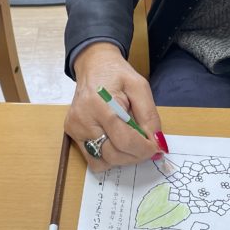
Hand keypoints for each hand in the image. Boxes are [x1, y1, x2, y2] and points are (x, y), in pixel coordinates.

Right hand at [64, 42, 164, 169]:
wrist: (93, 67)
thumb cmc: (117, 75)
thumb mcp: (140, 87)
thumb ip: (149, 116)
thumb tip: (156, 143)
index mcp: (99, 105)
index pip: (124, 141)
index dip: (144, 149)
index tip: (156, 147)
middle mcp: (83, 120)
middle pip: (114, 155)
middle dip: (136, 155)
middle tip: (146, 145)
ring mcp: (75, 129)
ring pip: (103, 162)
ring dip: (123, 158)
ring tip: (130, 140)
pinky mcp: (72, 134)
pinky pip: (93, 159)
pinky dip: (108, 157)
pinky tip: (115, 141)